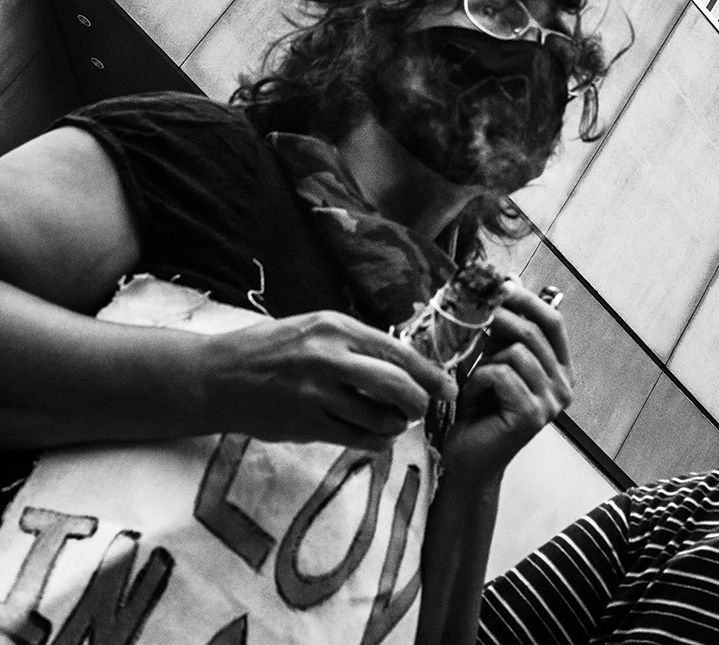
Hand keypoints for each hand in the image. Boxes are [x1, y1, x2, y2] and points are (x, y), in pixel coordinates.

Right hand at [198, 310, 456, 452]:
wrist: (220, 376)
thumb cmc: (272, 348)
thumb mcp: (315, 328)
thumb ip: (354, 342)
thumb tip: (402, 363)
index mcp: (336, 327)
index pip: (397, 351)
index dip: (428, 373)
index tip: (448, 388)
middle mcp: (329, 357)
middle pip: (395, 385)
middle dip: (417, 402)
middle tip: (421, 410)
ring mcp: (316, 393)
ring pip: (378, 417)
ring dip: (394, 425)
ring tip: (393, 422)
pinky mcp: (305, 424)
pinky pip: (355, 439)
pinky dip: (373, 441)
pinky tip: (373, 436)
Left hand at [440, 283, 572, 491]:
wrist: (467, 460)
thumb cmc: (480, 408)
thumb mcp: (495, 359)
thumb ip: (506, 327)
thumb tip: (509, 278)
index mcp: (560, 370)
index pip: (554, 321)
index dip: (528, 298)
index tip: (501, 284)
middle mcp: (563, 387)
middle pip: (534, 331)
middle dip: (500, 318)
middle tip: (475, 315)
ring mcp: (551, 403)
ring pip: (516, 351)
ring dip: (485, 360)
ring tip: (475, 379)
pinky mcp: (532, 416)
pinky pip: (502, 374)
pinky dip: (479, 379)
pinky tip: (472, 398)